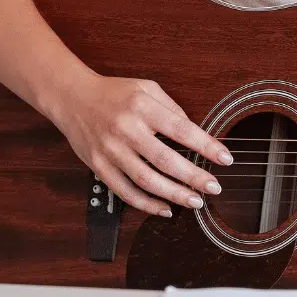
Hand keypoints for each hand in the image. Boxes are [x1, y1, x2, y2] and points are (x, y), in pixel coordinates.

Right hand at [48, 74, 232, 217]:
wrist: (72, 98)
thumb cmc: (112, 93)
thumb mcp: (146, 88)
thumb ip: (171, 108)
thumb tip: (195, 133)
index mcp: (141, 106)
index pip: (181, 129)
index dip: (205, 146)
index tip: (224, 158)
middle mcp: (126, 129)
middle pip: (165, 160)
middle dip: (194, 177)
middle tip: (214, 187)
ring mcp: (111, 150)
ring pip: (146, 181)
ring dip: (174, 195)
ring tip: (195, 201)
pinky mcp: (100, 167)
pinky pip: (126, 192)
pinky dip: (147, 205)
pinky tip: (165, 209)